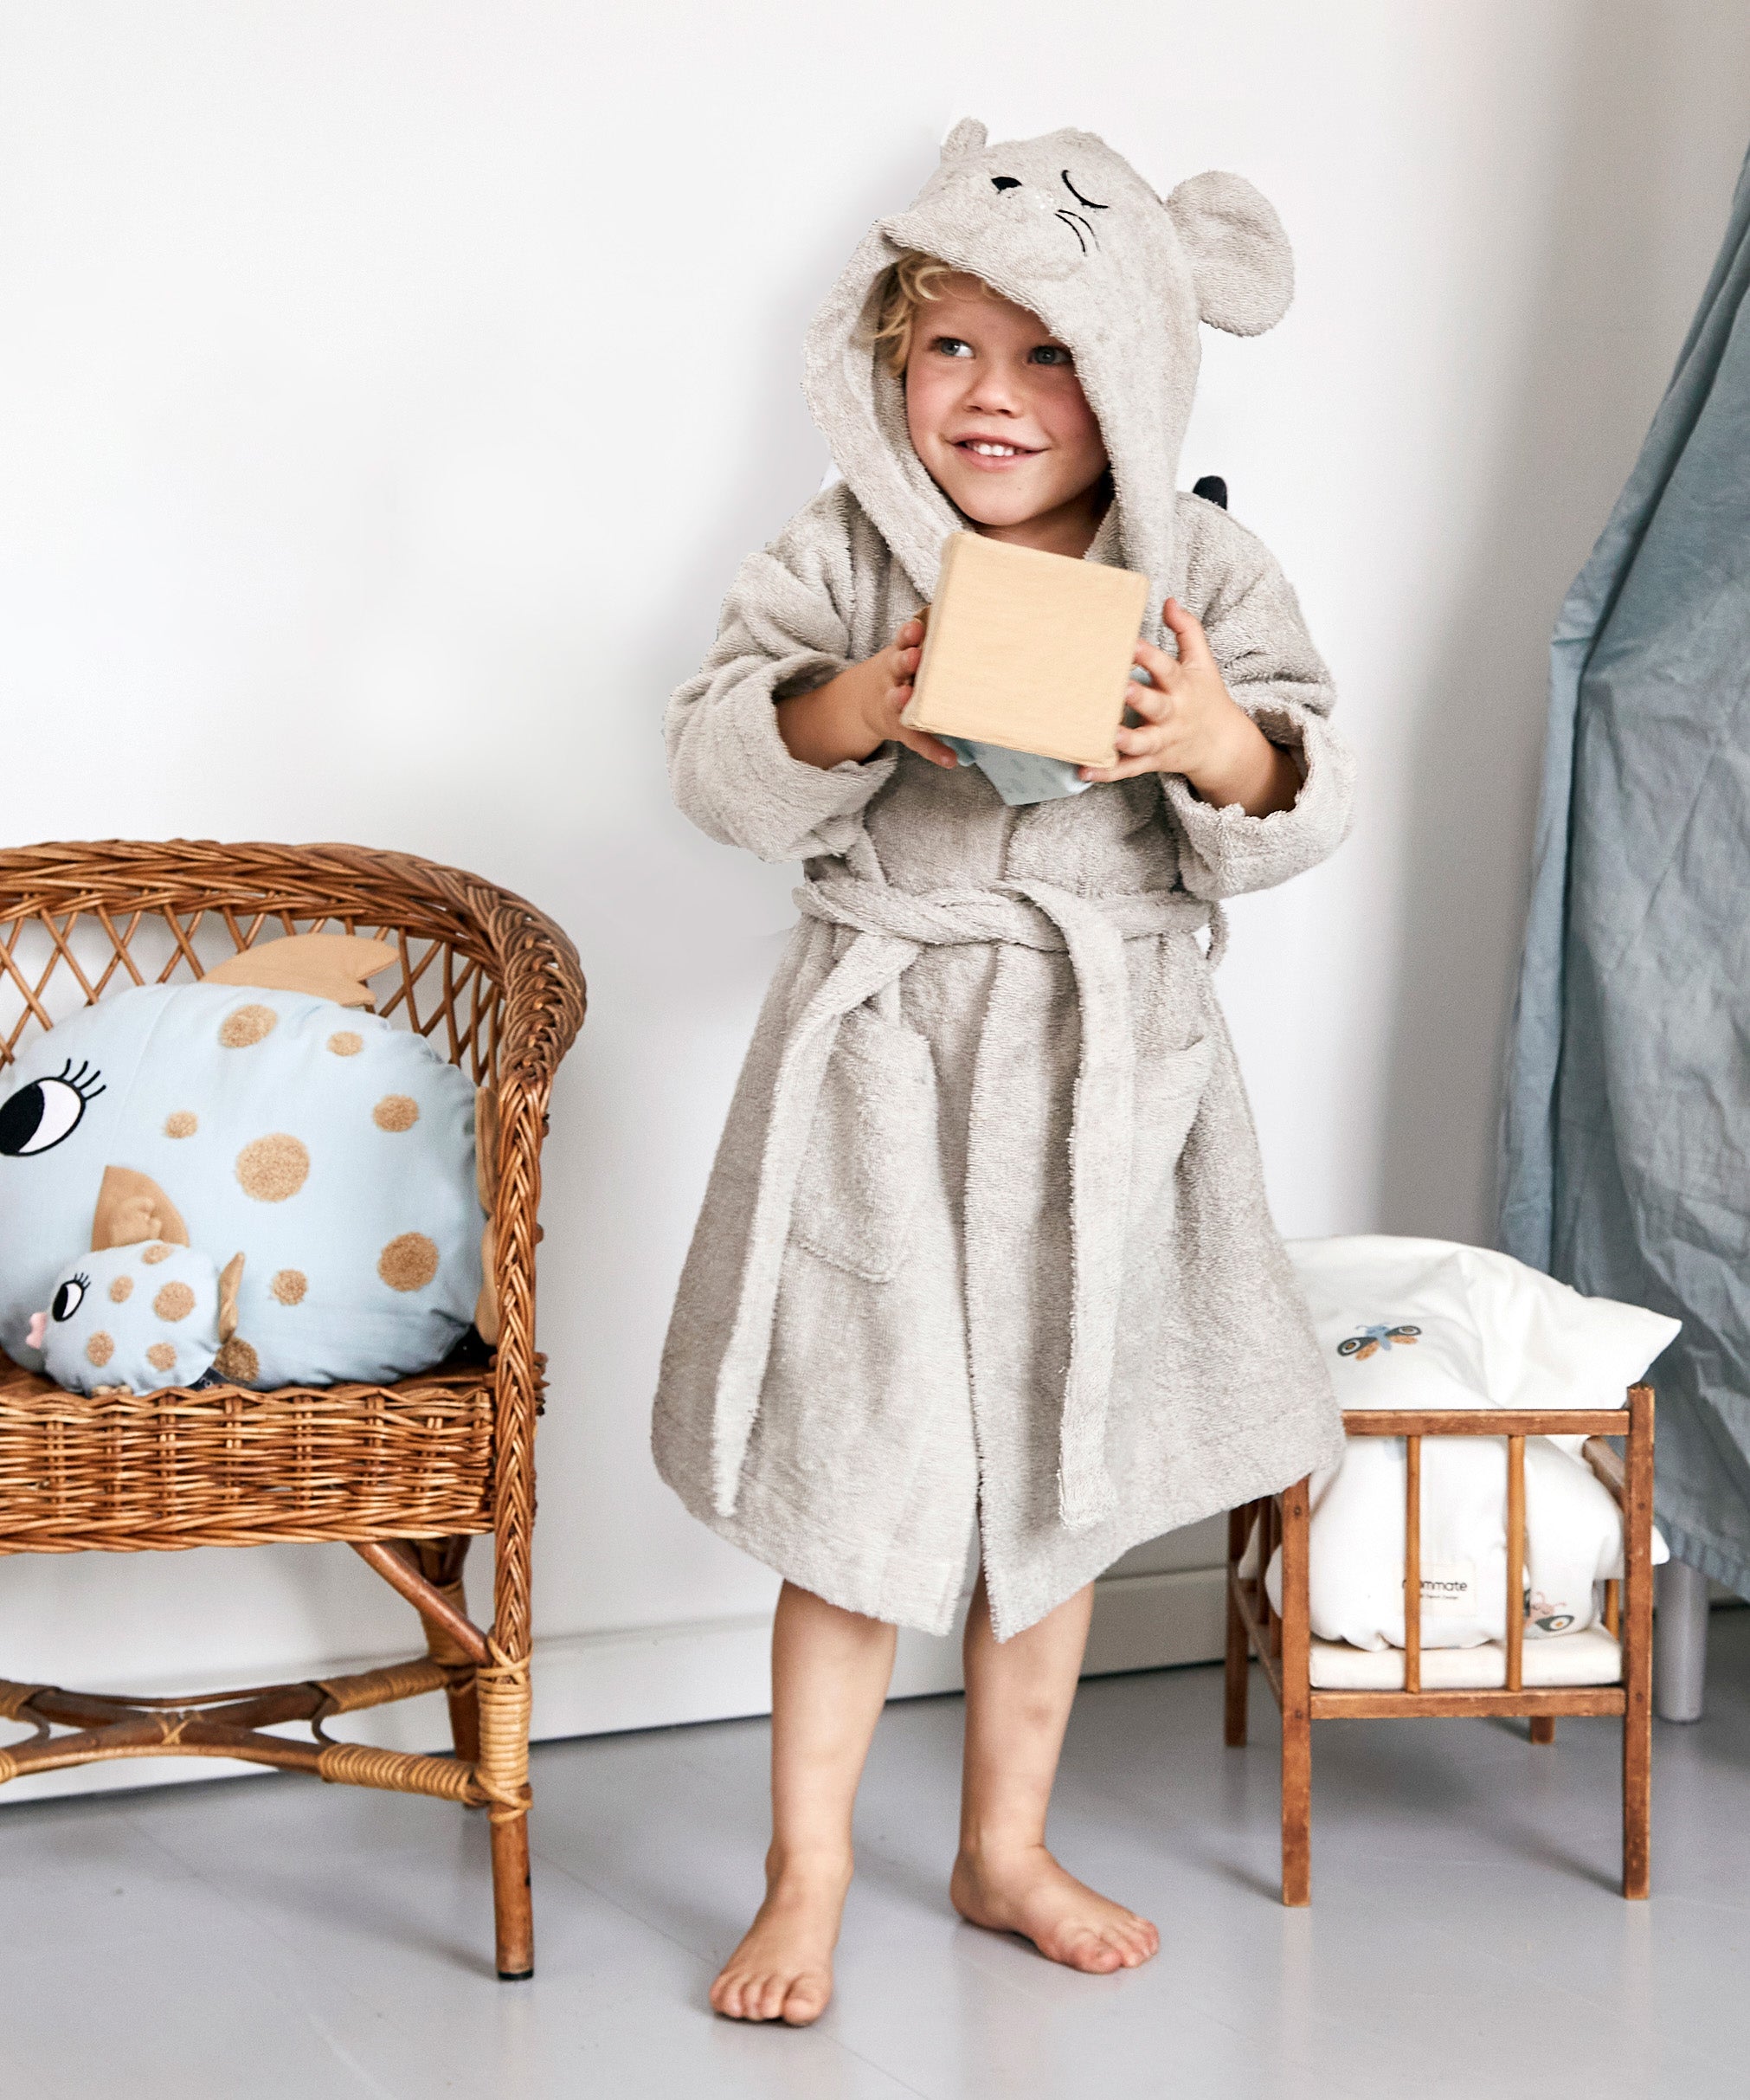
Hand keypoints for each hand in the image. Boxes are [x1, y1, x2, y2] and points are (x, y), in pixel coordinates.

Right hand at [775, 616, 958, 771]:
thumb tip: (973, 600)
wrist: (867, 702)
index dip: (908, 635)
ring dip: (903, 700)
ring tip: (907, 700)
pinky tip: (950, 760)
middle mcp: (894, 677)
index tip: (916, 630)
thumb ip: (931, 635)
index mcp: (900, 654)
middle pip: (897, 666)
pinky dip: (934, 750)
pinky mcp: (901, 729)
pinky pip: (918, 740)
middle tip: (914, 656)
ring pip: (897, 701)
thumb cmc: (904, 670)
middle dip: (904, 661)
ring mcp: (894, 704)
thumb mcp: (908, 649)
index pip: (902, 640)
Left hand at [1079, 598, 1299, 817]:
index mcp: (1183, 685)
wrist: (1222, 745)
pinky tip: (1085, 770)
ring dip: (1126, 740)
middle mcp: (1173, 714)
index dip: (1149, 656)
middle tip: (1120, 688)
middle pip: (1156, 706)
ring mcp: (1163, 740)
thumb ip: (1187, 631)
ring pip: (1143, 742)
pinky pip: (1129, 769)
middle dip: (1139, 698)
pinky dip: (1108, 772)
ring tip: (1107, 736)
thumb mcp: (1203, 662)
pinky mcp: (1152, 761)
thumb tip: (1169, 601)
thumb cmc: (1205, 697)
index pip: (1167, 668)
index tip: (1132, 643)